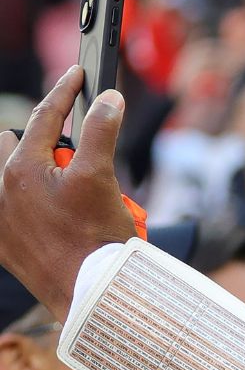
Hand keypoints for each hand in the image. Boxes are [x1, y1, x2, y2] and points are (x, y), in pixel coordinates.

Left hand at [0, 66, 135, 320]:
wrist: (89, 295)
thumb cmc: (95, 238)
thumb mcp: (103, 178)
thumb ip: (102, 131)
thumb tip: (108, 99)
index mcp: (22, 169)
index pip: (47, 117)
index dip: (66, 92)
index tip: (78, 74)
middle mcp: (3, 191)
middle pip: (21, 148)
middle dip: (46, 140)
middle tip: (74, 148)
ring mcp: (3, 221)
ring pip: (14, 180)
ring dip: (34, 172)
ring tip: (68, 186)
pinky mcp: (7, 247)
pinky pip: (9, 215)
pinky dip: (22, 205)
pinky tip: (46, 212)